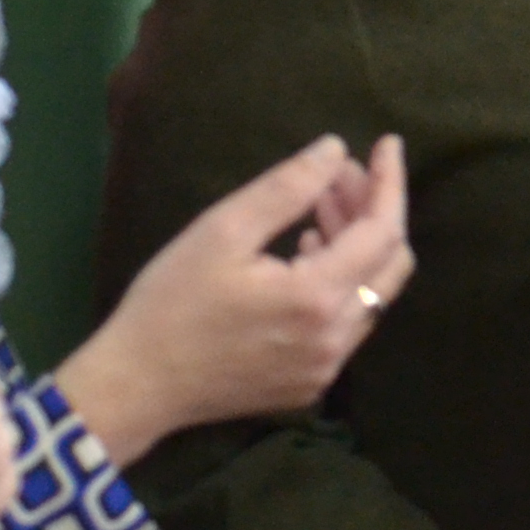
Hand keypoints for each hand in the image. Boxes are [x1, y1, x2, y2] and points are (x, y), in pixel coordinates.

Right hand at [58, 135, 411, 459]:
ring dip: (356, 245)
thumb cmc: (172, 302)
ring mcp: (326, 367)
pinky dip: (340, 281)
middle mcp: (336, 339)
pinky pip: (347, 323)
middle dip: (374, 211)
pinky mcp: (310, 382)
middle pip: (391, 265)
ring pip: (372, 295)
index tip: (386, 144)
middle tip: (338, 176)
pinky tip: (303, 256)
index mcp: (318, 299)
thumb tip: (336, 150)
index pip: (383, 231)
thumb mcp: (223, 229)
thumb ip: (287, 187)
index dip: (388, 183)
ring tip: (318, 208)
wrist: (137, 385)